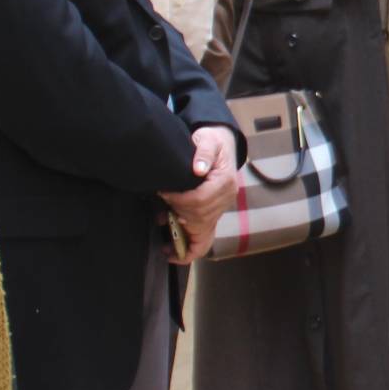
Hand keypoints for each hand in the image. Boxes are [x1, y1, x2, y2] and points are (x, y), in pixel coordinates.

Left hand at [163, 126, 240, 262]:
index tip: (164, 193)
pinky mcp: (214, 214)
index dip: (180, 200)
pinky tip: (171, 251)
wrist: (220, 144)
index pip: (201, 200)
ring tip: (162, 228)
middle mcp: (226, 198)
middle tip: (162, 203)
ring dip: (181, 231)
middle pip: (201, 217)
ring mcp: (221, 208)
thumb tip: (198, 169)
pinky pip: (205, 239)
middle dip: (178, 213)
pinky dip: (189, 248)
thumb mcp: (207, 139)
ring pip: (202, 231)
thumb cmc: (211, 141)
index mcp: (225, 181)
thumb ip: (203, 152)